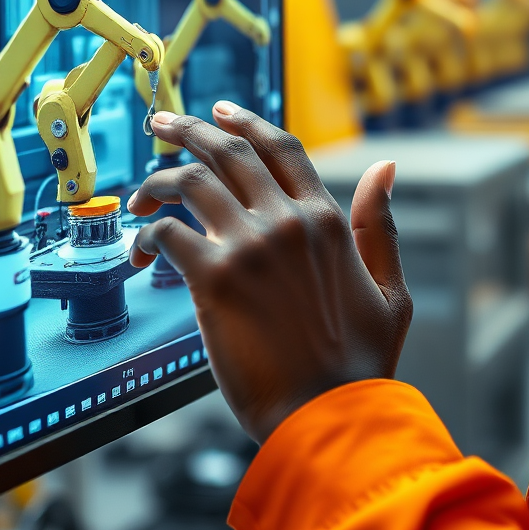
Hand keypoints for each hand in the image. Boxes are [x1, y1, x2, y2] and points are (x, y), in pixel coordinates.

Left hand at [127, 104, 412, 443]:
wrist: (331, 419)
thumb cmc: (362, 363)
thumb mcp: (390, 288)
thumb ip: (380, 224)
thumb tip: (385, 168)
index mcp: (326, 219)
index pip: (280, 148)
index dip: (247, 122)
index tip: (221, 110)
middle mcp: (286, 221)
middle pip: (228, 152)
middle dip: (188, 130)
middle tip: (161, 123)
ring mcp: (248, 246)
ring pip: (191, 181)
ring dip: (158, 179)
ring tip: (142, 191)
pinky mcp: (213, 280)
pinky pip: (166, 233)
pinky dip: (145, 234)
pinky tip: (139, 250)